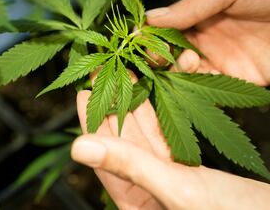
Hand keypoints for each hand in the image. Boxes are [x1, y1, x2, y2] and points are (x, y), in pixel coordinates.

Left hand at [71, 91, 269, 209]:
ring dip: (138, 104)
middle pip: (123, 141)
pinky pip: (170, 135)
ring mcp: (171, 177)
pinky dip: (164, 113)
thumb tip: (78, 148)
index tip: (83, 90)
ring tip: (129, 73)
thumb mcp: (179, 189)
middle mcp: (149, 189)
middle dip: (114, 104)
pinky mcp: (192, 169)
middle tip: (107, 72)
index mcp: (136, 201)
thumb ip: (131, 166)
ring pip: (146, 135)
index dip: (92, 120)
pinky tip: (157, 91)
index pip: (104, 156)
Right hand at [146, 0, 269, 85]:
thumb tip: (150, 18)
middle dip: (158, 55)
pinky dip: (196, 86)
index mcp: (204, 13)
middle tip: (152, 56)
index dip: (151, 33)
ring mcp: (223, 60)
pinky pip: (211, 88)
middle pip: (172, 52)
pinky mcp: (241, 80)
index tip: (134, 39)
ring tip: (184, 60)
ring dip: (176, 70)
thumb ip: (192, 5)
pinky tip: (191, 76)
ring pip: (187, 72)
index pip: (168, 27)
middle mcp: (209, 38)